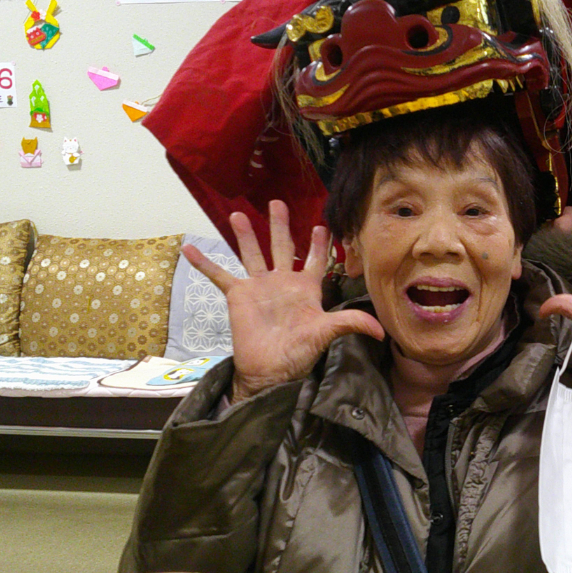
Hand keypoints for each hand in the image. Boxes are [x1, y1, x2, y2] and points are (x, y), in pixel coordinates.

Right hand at [185, 203, 383, 402]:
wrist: (270, 370)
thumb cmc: (299, 353)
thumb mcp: (326, 333)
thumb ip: (351, 323)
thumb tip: (382, 331)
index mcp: (305, 288)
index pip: (314, 260)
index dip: (318, 244)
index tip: (322, 225)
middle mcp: (281, 283)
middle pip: (281, 246)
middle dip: (280, 225)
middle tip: (278, 202)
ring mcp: (258, 287)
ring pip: (251, 253)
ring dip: (244, 235)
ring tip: (239, 214)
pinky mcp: (238, 296)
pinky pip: (219, 275)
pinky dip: (204, 263)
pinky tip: (189, 248)